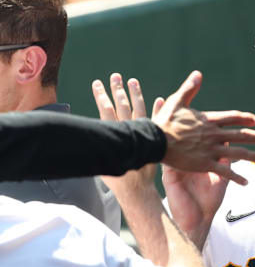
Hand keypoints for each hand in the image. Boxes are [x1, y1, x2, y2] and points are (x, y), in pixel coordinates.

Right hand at [92, 71, 254, 184]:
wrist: (154, 142)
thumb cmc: (164, 122)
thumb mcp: (177, 101)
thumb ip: (189, 89)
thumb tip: (198, 74)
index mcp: (209, 120)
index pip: (233, 118)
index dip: (245, 119)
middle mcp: (214, 134)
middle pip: (241, 135)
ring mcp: (211, 150)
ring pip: (238, 153)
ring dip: (253, 156)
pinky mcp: (205, 164)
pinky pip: (225, 171)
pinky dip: (236, 177)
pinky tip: (246, 182)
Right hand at [92, 73, 156, 200]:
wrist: (136, 190)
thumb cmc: (116, 179)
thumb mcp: (101, 161)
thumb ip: (97, 145)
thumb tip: (83, 135)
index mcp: (114, 135)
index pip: (106, 110)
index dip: (101, 96)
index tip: (97, 82)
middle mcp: (128, 132)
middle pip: (122, 106)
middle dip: (117, 90)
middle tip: (115, 76)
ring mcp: (142, 135)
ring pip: (139, 110)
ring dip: (136, 95)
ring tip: (132, 81)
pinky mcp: (154, 141)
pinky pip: (157, 121)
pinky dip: (158, 110)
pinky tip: (158, 99)